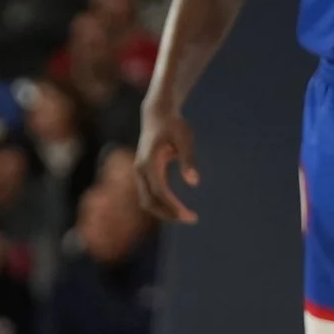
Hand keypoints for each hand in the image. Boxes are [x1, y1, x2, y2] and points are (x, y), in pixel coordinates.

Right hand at [134, 108, 199, 223]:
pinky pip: (149, 195)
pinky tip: (177, 207)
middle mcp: (140, 170)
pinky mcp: (143, 174)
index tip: (189, 215)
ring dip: (164, 212)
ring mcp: (139, 173)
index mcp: (149, 162)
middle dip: (169, 214)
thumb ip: (188, 160)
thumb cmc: (173, 124)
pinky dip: (161, 205)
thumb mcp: (185, 139)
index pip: (159, 192)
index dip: (173, 206)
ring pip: (147, 201)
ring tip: (186, 216)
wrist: (157, 114)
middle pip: (149, 201)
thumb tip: (194, 183)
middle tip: (192, 219)